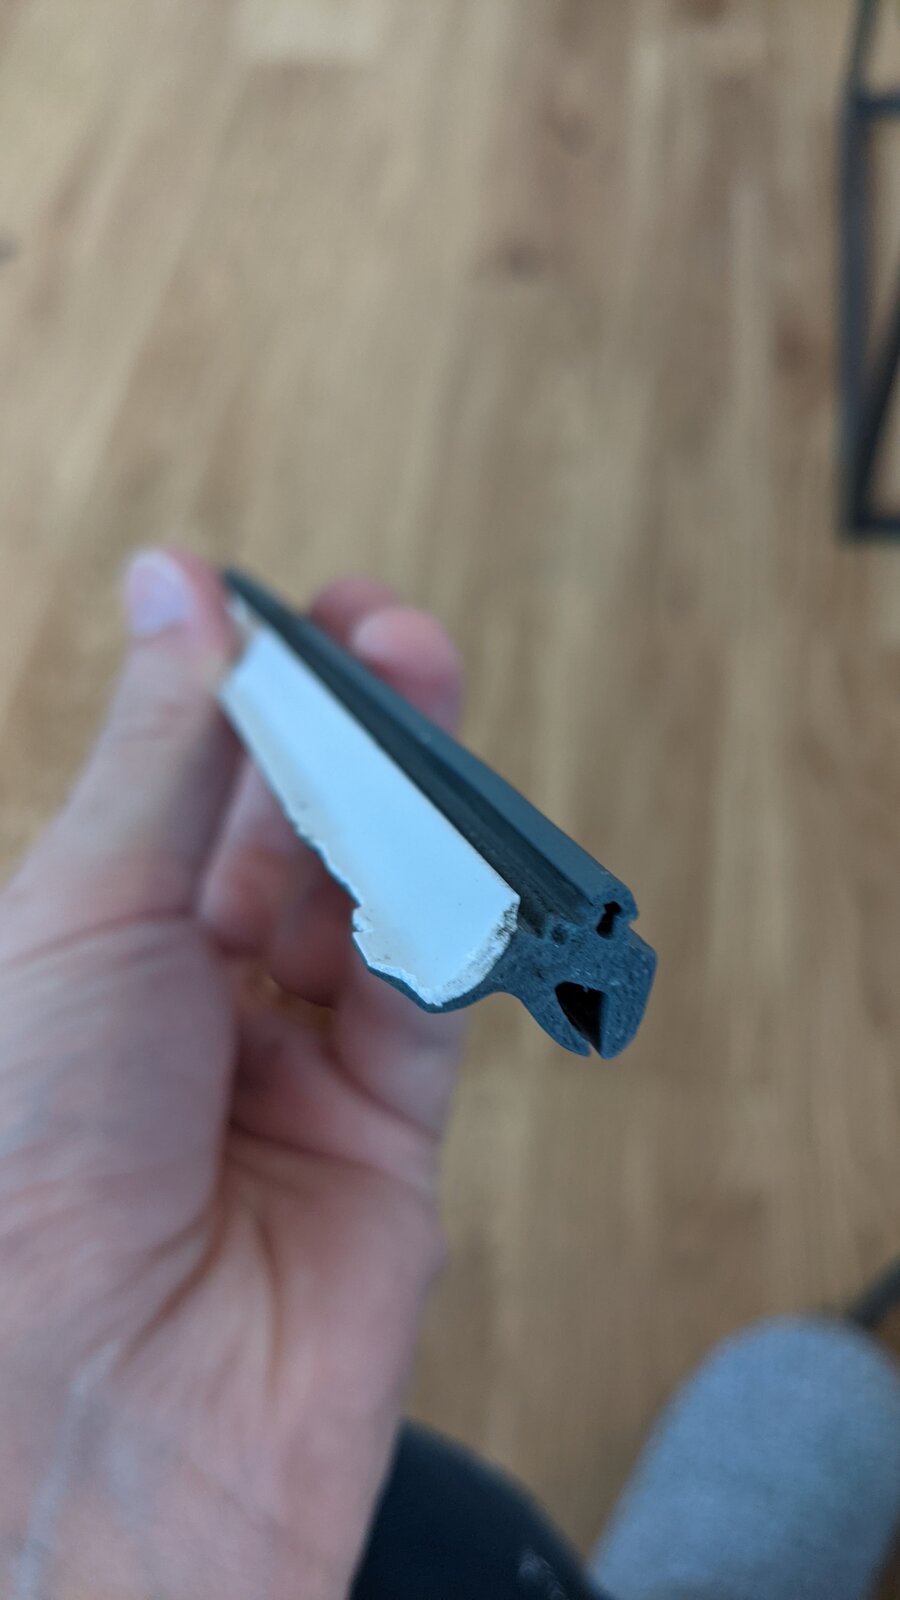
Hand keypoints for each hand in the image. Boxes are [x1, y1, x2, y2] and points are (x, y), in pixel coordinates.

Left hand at [0, 552, 464, 1599]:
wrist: (92, 1415)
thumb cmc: (31, 1150)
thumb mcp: (86, 909)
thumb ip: (164, 751)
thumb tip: (178, 583)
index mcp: (88, 955)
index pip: (187, 797)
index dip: (240, 698)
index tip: (282, 606)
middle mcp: (188, 1014)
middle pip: (292, 842)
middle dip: (340, 732)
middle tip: (386, 628)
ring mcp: (289, 1080)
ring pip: (372, 908)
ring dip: (403, 801)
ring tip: (423, 684)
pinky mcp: (385, 1145)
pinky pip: (425, 1003)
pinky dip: (444, 918)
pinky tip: (449, 834)